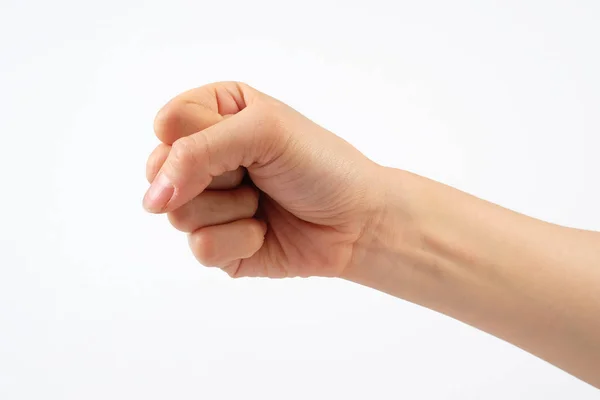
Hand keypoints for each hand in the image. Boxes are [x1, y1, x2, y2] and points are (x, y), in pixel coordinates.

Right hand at [144, 82, 387, 277]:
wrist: (357, 221)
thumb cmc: (320, 165)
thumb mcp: (263, 132)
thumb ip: (198, 150)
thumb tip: (153, 198)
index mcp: (216, 114)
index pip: (169, 123)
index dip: (200, 139)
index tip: (243, 143)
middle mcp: (206, 157)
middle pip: (161, 170)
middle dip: (212, 177)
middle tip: (253, 174)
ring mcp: (208, 202)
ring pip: (177, 213)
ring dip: (231, 209)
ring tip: (263, 201)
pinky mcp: (216, 244)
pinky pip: (200, 247)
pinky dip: (239, 240)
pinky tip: (264, 231)